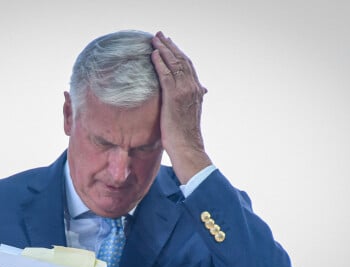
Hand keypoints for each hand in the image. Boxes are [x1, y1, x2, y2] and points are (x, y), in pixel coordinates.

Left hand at [151, 31, 211, 183]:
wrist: (187, 147)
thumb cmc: (185, 136)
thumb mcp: (188, 115)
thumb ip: (188, 103)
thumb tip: (189, 99)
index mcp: (197, 91)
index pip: (188, 66)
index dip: (178, 53)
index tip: (169, 44)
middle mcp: (193, 88)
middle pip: (181, 60)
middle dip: (170, 46)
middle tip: (160, 35)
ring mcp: (184, 91)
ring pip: (174, 64)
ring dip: (163, 49)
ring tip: (154, 39)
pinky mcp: (174, 97)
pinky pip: (166, 75)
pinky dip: (160, 63)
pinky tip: (153, 54)